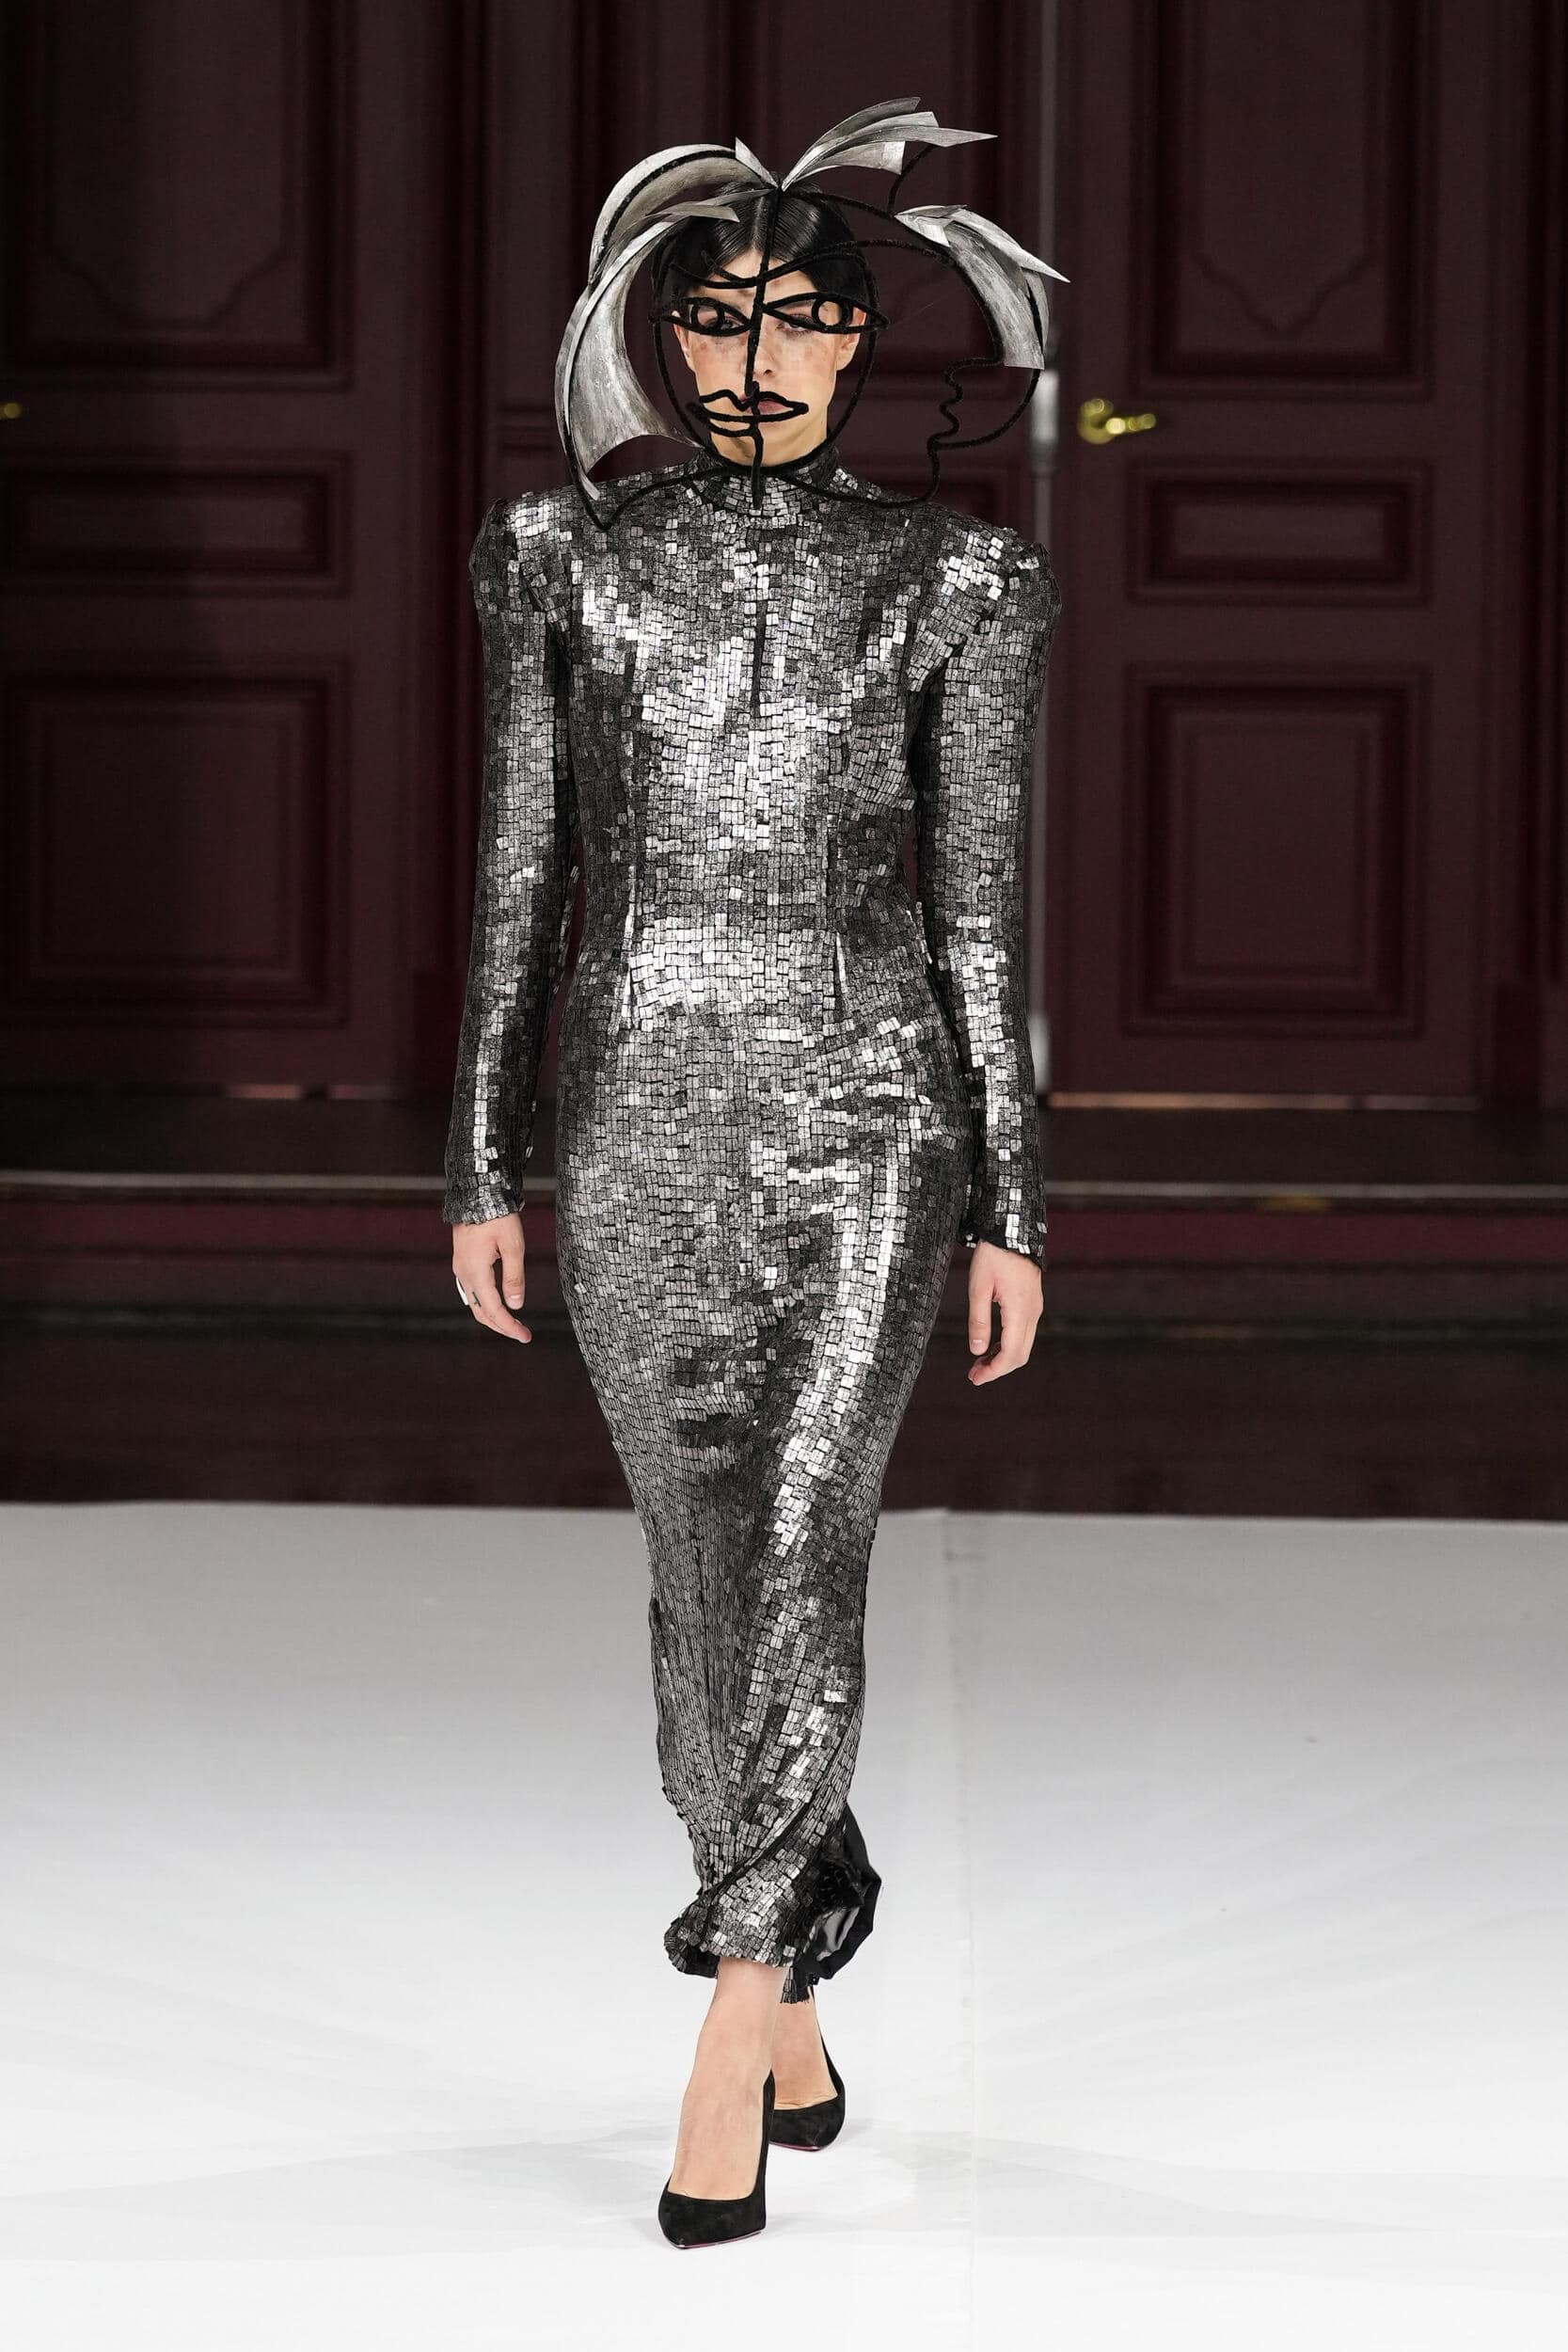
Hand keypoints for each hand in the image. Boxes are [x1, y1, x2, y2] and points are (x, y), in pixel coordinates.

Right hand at [451, 1211, 531, 1342]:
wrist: (477, 1193)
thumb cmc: (497, 1216)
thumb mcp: (513, 1246)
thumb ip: (514, 1277)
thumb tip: (516, 1306)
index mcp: (476, 1272)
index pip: (493, 1310)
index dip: (509, 1326)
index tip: (525, 1336)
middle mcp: (464, 1273)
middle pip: (480, 1311)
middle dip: (501, 1326)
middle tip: (522, 1334)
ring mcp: (460, 1268)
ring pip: (474, 1303)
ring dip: (492, 1316)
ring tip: (512, 1323)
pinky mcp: (462, 1261)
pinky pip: (472, 1291)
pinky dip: (485, 1303)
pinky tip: (497, 1304)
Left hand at [966, 1240, 1042, 1383]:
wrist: (1013, 1231)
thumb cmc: (994, 1256)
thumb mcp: (978, 1287)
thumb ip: (978, 1321)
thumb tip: (977, 1351)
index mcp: (1020, 1311)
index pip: (1011, 1354)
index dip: (993, 1371)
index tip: (975, 1378)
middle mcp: (1032, 1313)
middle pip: (1020, 1355)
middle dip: (998, 1369)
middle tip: (974, 1374)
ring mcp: (1035, 1308)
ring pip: (1023, 1346)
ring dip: (1003, 1358)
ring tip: (979, 1362)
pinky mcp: (1032, 1303)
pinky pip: (1024, 1333)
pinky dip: (1008, 1345)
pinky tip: (992, 1345)